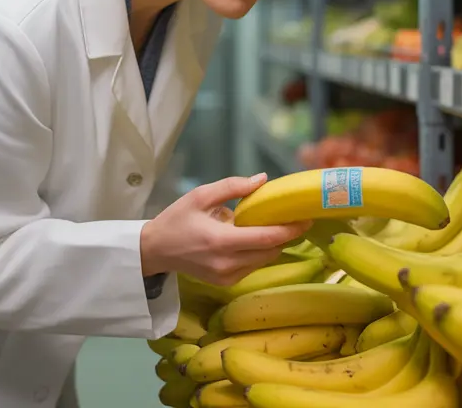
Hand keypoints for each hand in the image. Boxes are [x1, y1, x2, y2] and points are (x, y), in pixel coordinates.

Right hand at [140, 173, 310, 284]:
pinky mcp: (226, 283)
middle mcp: (227, 263)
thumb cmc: (177, 219)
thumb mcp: (200, 196)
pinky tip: (252, 238)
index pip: (267, 238)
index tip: (306, 217)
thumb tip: (263, 180)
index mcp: (221, 241)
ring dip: (272, 244)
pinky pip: (253, 266)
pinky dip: (259, 252)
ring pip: (264, 259)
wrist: (156, 250)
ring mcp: (227, 276)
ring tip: (272, 225)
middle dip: (285, 235)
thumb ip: (232, 187)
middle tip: (294, 217)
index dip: (290, 229)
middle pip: (271, 250)